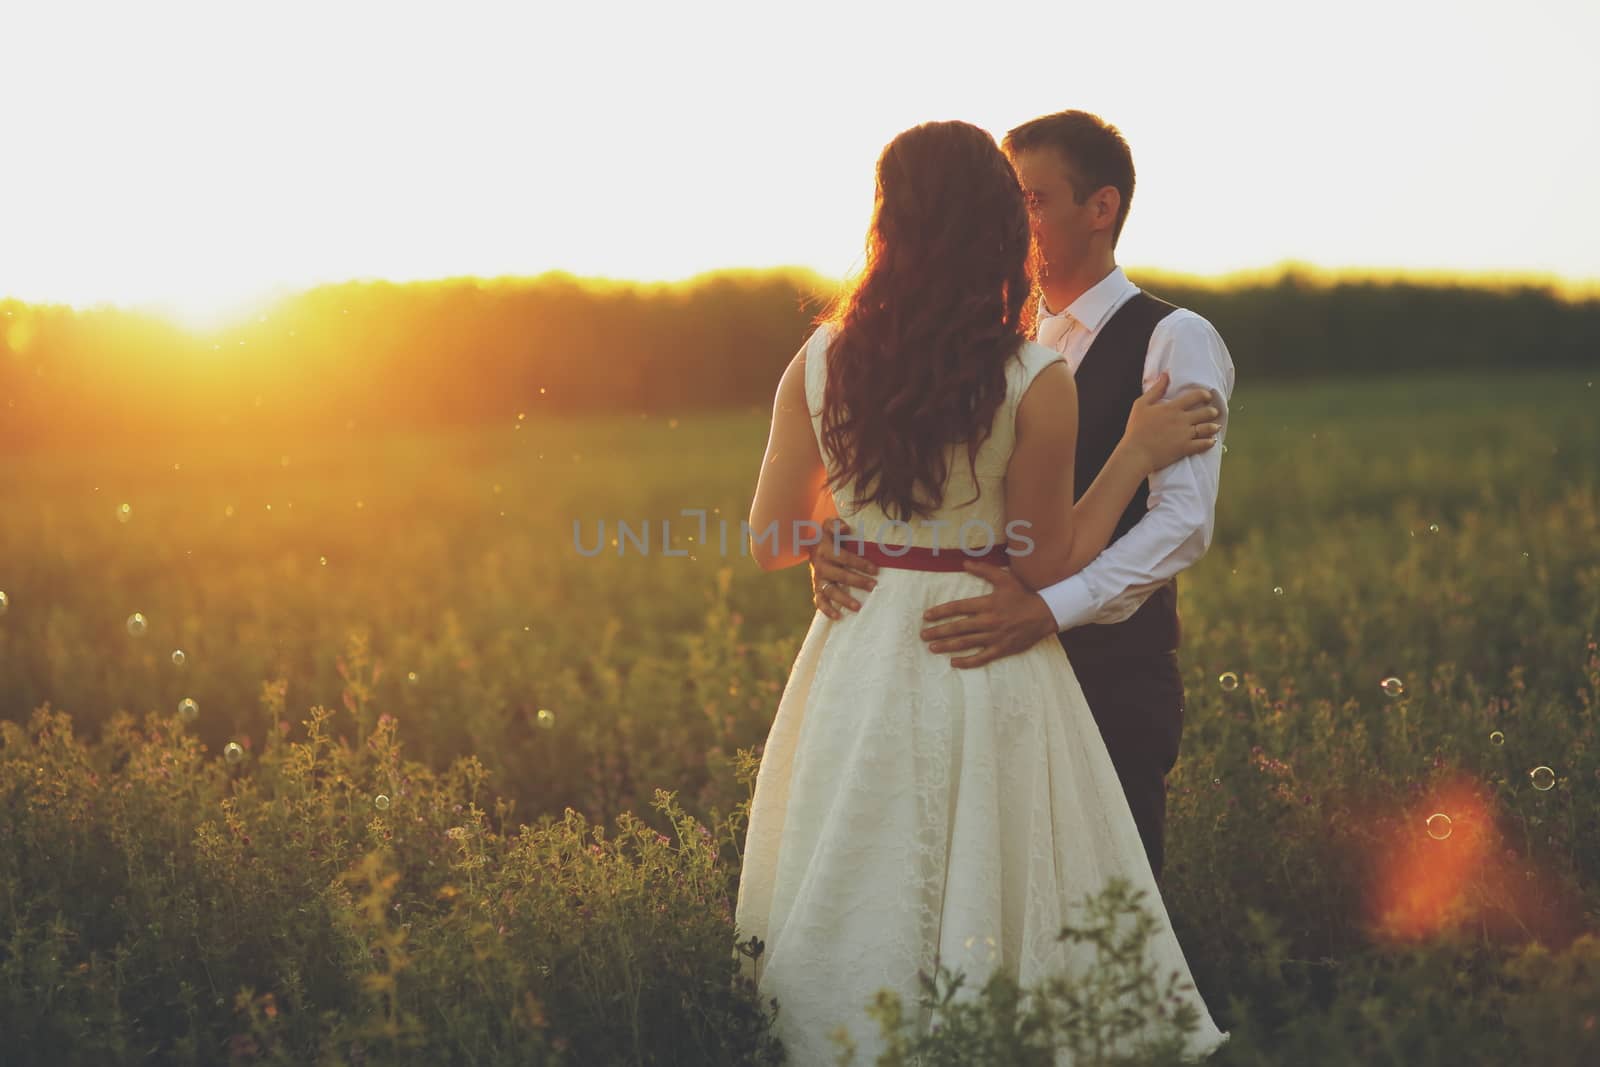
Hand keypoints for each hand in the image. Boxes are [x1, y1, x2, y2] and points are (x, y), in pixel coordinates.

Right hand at [808, 517, 878, 618]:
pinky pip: (819, 601)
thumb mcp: (828, 525)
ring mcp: (818, 578)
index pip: (844, 557)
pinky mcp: (816, 588)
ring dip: (843, 599)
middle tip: (873, 586)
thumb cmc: (827, 535)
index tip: (875, 569)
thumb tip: (845, 529)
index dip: (859, 563)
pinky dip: (827, 610)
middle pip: (839, 575)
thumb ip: (835, 524)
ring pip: (830, 591)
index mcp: (824, 550)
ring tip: (858, 607)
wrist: (809, 545)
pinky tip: (838, 617)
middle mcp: (820, 565)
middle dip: (857, 581)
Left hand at [918, 559, 1056, 667]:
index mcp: (987, 604)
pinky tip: (954, 662)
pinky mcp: (1002, 649)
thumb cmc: (1023, 595)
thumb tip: (964, 563)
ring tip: (932, 647)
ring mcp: (995, 637)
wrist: (1045, 614)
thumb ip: (984, 570)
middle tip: (923, 635)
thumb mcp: (1005, 578)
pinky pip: (981, 658)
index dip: (940, 612)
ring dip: (947, 646)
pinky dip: (967, 661)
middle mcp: (989, 621)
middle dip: (939, 631)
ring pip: (966, 643)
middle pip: (958, 627)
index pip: (958, 608)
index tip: (926, 616)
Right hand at [1122, 371, 1219, 471]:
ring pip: (1207, 428)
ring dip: (1214, 426)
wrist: (1136, 453)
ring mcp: (1185, 435)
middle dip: (1212, 411)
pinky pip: (1203, 444)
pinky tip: (1212, 441)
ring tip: (1216, 426)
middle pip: (1205, 412)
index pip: (1195, 396)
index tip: (1207, 396)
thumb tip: (1166, 374)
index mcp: (1172, 408)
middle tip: (1213, 412)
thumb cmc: (1136, 428)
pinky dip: (1210, 442)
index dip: (1205, 394)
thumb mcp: (1141, 404)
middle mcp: (1182, 420)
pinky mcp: (1185, 448)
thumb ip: (1156, 389)